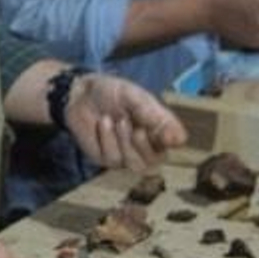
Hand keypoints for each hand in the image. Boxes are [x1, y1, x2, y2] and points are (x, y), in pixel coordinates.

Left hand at [63, 74, 187, 170]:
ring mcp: (126, 154)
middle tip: (135, 126)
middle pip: (157, 160)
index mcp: (157, 126)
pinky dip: (108, 139)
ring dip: (126, 142)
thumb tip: (179, 139)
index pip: (175, 140)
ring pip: (136, 165)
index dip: (173, 140)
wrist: (79, 94)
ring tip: (118, 121)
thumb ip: (154, 116)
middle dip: (144, 145)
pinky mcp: (107, 159)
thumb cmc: (110, 92)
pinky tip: (103, 123)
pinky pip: (114, 159)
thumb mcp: (133, 97)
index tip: (168, 136)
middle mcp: (145, 144)